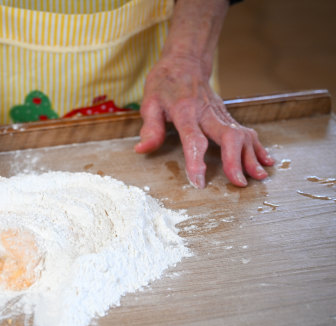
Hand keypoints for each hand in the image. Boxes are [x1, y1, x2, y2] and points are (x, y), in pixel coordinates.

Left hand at [135, 54, 273, 187]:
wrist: (185, 60)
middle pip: (228, 136)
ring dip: (251, 156)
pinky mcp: (227, 116)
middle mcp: (208, 113)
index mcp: (185, 111)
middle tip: (239, 183)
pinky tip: (265, 162)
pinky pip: (246, 132)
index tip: (199, 181)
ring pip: (242, 134)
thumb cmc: (165, 82)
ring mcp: (221, 113)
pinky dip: (257, 147)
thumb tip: (142, 150)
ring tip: (259, 177)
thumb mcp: (150, 101)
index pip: (193, 138)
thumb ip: (150, 128)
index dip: (196, 161)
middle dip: (235, 161)